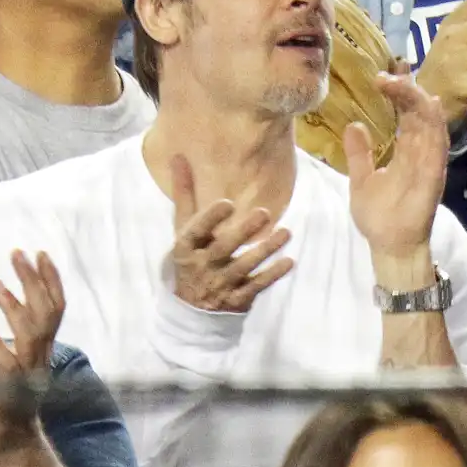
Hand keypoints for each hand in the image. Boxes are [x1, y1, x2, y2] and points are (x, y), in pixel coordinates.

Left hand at [0, 250, 63, 460]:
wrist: (8, 445)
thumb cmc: (6, 404)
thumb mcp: (13, 365)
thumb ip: (16, 340)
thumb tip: (10, 312)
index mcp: (41, 351)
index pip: (54, 308)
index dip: (50, 280)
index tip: (39, 253)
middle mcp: (40, 359)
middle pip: (46, 313)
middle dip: (34, 280)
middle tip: (18, 252)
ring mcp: (27, 375)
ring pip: (30, 332)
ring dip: (14, 304)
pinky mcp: (9, 391)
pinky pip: (6, 362)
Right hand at [170, 155, 293, 312]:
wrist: (191, 309)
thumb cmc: (190, 259)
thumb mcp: (182, 230)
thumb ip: (184, 195)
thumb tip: (178, 157)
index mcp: (186, 247)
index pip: (196, 231)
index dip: (210, 218)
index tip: (227, 202)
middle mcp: (202, 266)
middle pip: (223, 248)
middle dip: (243, 232)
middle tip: (264, 213)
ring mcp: (220, 284)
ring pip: (244, 266)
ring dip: (266, 250)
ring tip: (286, 233)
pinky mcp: (236, 299)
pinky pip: (256, 286)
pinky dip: (272, 275)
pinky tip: (289, 261)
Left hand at [345, 73, 447, 260]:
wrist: (388, 246)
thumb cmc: (379, 217)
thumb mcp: (361, 180)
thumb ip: (359, 154)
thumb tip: (354, 125)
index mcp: (406, 152)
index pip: (405, 114)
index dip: (398, 94)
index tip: (381, 79)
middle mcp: (421, 153)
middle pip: (419, 112)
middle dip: (407, 90)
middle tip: (388, 75)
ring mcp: (429, 162)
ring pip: (431, 122)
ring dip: (418, 100)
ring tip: (402, 82)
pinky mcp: (435, 174)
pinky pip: (439, 144)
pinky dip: (435, 124)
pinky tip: (428, 104)